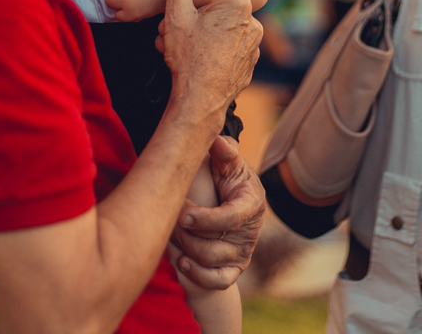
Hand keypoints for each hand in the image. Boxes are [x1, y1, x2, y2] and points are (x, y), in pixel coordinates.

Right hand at [158, 0, 260, 117]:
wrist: (201, 102)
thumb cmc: (189, 58)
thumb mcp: (177, 17)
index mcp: (237, 6)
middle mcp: (253, 23)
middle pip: (226, 2)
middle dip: (200, 5)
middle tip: (177, 14)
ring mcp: (254, 45)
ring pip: (227, 25)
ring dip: (205, 26)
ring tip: (179, 38)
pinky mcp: (250, 63)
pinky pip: (232, 44)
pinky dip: (215, 42)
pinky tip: (195, 53)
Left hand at [170, 136, 264, 289]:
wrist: (232, 199)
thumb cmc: (228, 176)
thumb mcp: (229, 161)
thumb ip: (225, 151)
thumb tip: (215, 140)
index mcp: (252, 203)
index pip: (231, 218)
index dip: (206, 219)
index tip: (183, 214)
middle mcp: (250, 231)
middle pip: (214, 246)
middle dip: (187, 235)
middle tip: (169, 221)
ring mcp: (243, 252)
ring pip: (210, 262)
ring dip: (185, 250)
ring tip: (171, 236)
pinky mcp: (234, 268)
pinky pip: (218, 282)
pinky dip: (197, 275)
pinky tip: (181, 261)